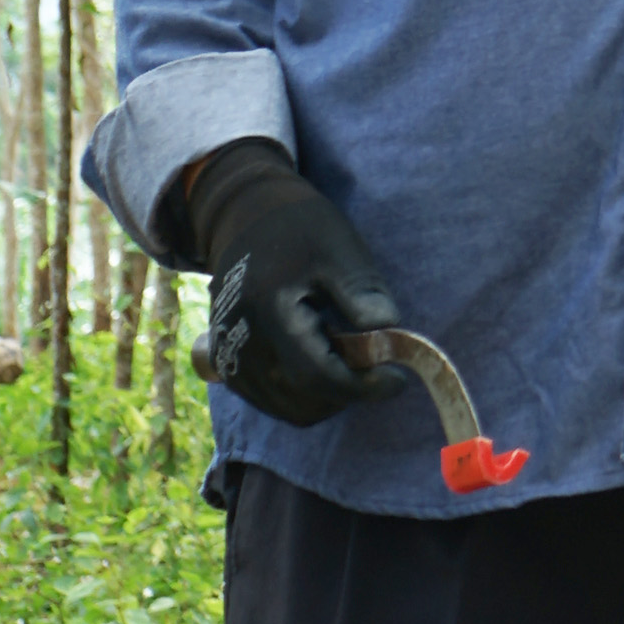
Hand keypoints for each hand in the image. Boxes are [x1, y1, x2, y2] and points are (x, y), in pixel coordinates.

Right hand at [182, 141, 401, 430]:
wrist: (246, 215)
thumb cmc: (301, 229)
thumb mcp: (342, 251)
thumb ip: (364, 298)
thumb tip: (389, 345)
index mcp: (268, 309)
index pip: (318, 375)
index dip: (363, 386)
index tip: (397, 379)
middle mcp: (239, 340)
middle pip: (303, 400)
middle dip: (347, 392)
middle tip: (374, 362)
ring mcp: (228, 355)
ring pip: (288, 408)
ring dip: (326, 397)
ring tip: (346, 357)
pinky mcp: (225, 361)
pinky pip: (270, 401)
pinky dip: (303, 396)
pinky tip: (321, 362)